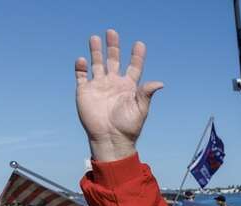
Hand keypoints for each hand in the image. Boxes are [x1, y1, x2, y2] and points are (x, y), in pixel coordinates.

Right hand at [75, 29, 162, 161]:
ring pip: (96, 64)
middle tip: (112, 32)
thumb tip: (160, 83)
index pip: (134, 67)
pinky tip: (82, 59)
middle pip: (113, 60)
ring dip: (95, 51)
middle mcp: (113, 83)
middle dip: (113, 47)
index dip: (136, 56)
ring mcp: (99, 86)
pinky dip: (80, 67)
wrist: (110, 138)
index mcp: (128, 87)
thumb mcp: (140, 108)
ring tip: (95, 38)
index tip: (139, 44)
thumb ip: (146, 93)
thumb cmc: (128, 126)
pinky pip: (81, 76)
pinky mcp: (85, 91)